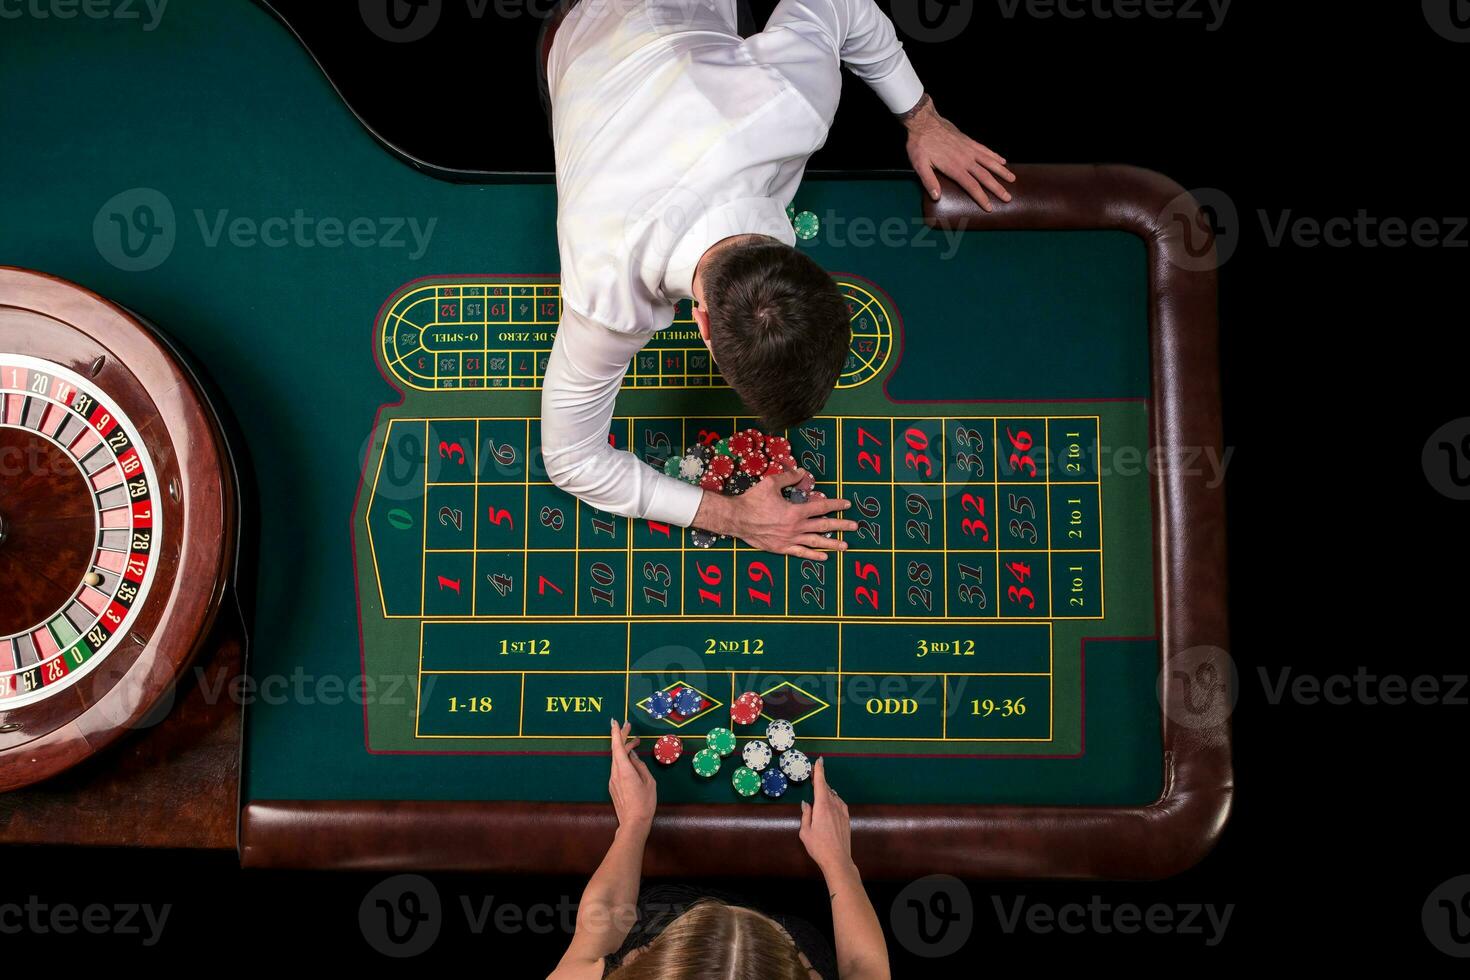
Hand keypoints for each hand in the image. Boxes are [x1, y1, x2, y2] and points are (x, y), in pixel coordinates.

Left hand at [608, 719, 655, 832]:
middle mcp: (615, 773)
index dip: (616, 732)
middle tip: (630, 728)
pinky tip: (632, 760)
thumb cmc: (645, 803)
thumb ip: (640, 765)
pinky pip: (617, 768)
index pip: (617, 746)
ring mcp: (612, 780)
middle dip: (622, 737)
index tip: (615, 721)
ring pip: (617, 759)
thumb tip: (633, 755)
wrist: (633, 823)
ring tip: (635, 743)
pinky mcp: (613, 786)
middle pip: (616, 751)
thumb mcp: (649, 781)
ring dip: (624, 749)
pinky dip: (624, 760)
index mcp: (624, 770)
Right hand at [698, 468, 856, 560]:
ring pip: (816, 542)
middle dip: (841, 525)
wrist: (736, 519)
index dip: (835, 504)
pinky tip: (824, 557)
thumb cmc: (752, 500)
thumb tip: (802, 471)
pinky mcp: (781, 548)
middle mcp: (795, 527)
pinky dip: (814, 556)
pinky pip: (801, 553)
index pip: (821, 507)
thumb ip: (789, 477)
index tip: (846, 504)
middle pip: (823, 525)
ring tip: (846, 546)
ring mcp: (789, 539)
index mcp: (795, 511)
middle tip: (855, 526)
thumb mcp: (771, 483)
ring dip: (832, 543)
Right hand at [799, 758, 852, 873]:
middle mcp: (834, 806)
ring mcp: (842, 812)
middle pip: (827, 788)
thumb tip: (806, 803)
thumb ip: (806, 815)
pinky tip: (831, 801)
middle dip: (820, 780)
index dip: (819, 771)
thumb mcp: (805, 831)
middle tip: (813, 775)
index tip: (819, 760)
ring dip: (827, 790)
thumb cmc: (818, 846)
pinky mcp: (847, 819)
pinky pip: (840, 803)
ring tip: (819, 790)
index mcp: (822, 806)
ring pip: (834, 796)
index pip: (821, 783)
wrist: (838, 859)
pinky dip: (834, 799)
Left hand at [902, 94, 1014, 211]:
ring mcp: (969, 149)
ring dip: (1002, 171)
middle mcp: (965, 159)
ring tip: (1012, 179)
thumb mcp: (919, 164)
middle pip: (985, 176)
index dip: (981, 198)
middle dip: (997, 188)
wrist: (924, 121)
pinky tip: (1003, 161)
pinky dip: (995, 156)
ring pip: (990, 162)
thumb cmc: (920, 144)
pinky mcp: (969, 141)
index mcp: (954, 167)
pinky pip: (986, 150)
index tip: (990, 207)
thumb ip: (928, 181)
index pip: (972, 186)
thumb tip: (936, 197)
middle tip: (1008, 198)